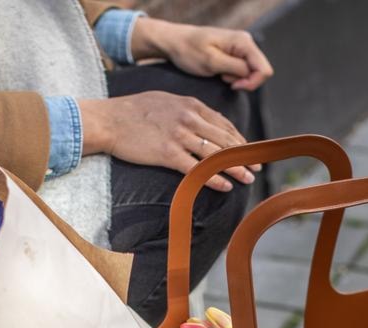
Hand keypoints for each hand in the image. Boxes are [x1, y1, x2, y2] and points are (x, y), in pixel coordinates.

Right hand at [79, 92, 256, 191]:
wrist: (109, 120)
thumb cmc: (133, 111)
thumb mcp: (165, 101)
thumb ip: (187, 110)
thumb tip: (202, 120)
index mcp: (191, 105)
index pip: (223, 124)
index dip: (239, 139)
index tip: (249, 151)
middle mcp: (189, 119)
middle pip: (225, 139)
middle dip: (244, 155)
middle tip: (257, 168)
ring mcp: (179, 136)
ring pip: (215, 154)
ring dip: (235, 168)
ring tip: (248, 178)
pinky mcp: (167, 153)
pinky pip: (196, 168)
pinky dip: (213, 178)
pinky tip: (224, 186)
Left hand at [131, 18, 273, 91]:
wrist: (175, 42)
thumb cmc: (189, 50)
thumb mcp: (211, 62)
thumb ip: (235, 67)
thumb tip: (251, 73)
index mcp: (243, 42)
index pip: (264, 69)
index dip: (251, 83)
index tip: (232, 85)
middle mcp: (246, 42)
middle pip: (260, 71)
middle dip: (244, 81)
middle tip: (223, 78)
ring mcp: (241, 48)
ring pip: (251, 72)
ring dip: (237, 78)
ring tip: (219, 73)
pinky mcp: (235, 54)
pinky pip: (243, 70)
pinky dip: (232, 76)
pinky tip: (219, 72)